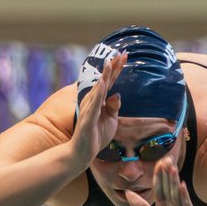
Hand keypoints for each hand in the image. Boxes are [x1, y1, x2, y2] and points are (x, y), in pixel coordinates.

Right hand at [69, 51, 124, 165]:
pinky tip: (103, 84)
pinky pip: (95, 104)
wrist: (82, 152)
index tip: (124, 56)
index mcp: (100, 101)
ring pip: (99, 89)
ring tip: (111, 63)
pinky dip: (99, 93)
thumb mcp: (111, 120)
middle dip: (113, 67)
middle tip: (122, 53)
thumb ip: (114, 107)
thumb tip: (118, 95)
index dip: (117, 69)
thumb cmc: (95, 136)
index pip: (110, 82)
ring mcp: (90, 109)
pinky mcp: (88, 119)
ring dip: (105, 76)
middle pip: (105, 81)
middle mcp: (93, 101)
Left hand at [126, 157, 206, 205]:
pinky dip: (184, 198)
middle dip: (166, 174)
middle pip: (168, 188)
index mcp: (164, 205)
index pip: (159, 187)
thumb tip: (127, 193)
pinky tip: (182, 186)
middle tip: (166, 157)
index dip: (158, 176)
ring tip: (172, 168)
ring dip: (173, 182)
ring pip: (176, 195)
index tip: (158, 161)